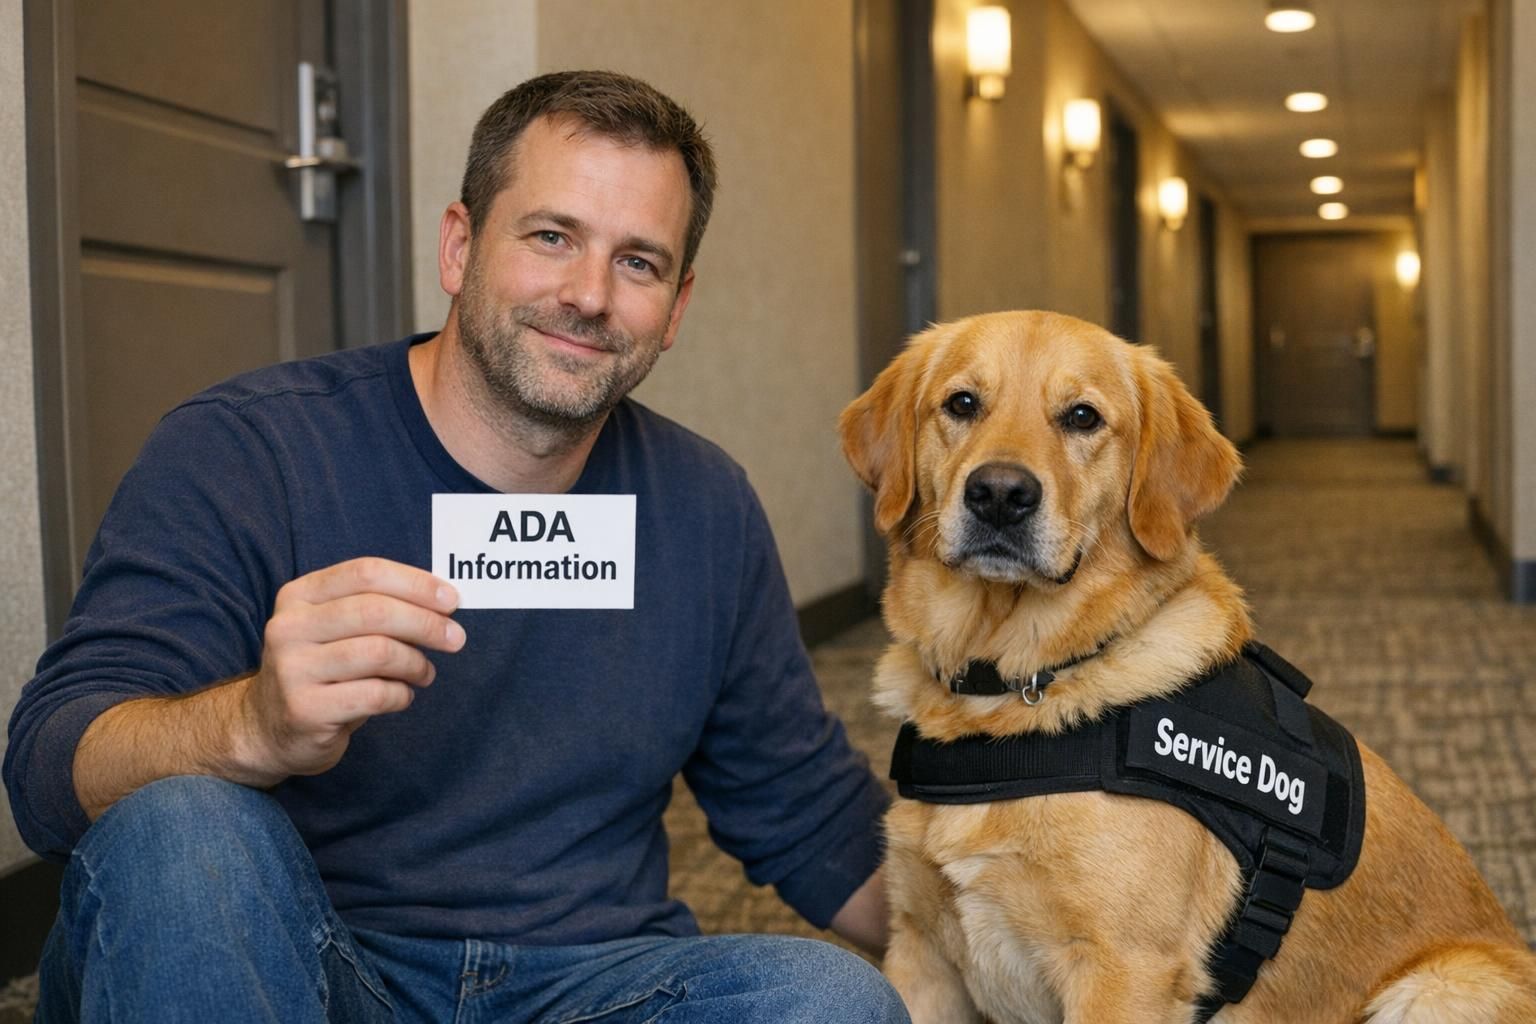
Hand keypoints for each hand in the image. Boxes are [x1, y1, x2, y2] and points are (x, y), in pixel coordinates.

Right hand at [235, 557, 464, 782]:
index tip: (452, 599)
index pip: (366, 572)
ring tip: (424, 673)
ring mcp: (292, 669)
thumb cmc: (322, 671)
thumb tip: (443, 601)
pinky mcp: (305, 709)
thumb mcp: (335, 629)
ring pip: (379, 652)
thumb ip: (376, 608)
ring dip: (416, 663)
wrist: (268, 730)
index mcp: (299, 595)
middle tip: (455, 638)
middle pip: (375, 611)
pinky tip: (401, 696)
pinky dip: (401, 694)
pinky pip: (375, 694)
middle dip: (426, 623)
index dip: (415, 583)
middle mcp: (289, 627)